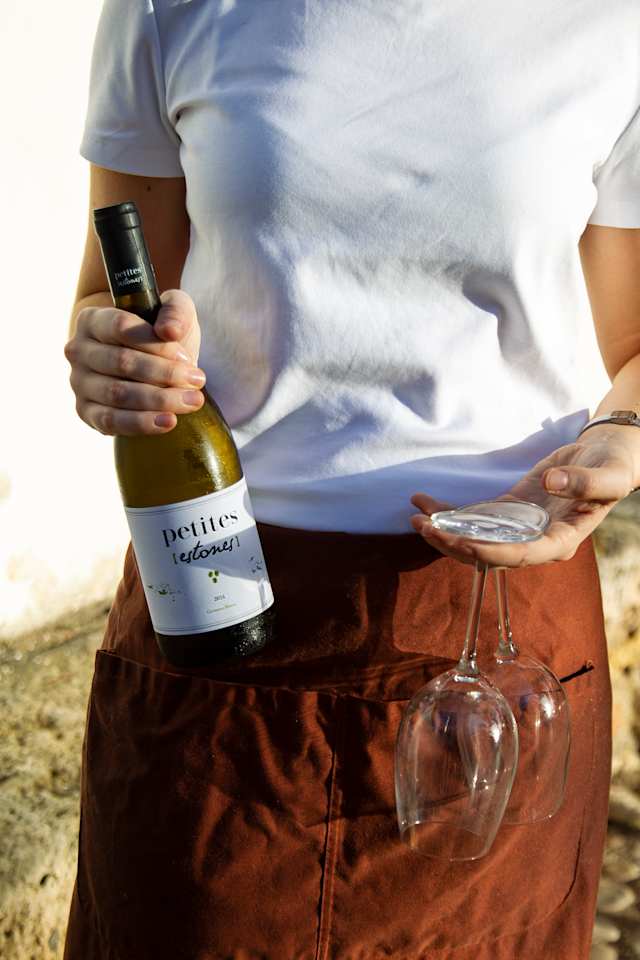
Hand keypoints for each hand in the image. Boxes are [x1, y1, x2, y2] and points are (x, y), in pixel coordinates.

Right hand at [64, 289, 205, 435]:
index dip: (156, 344)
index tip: (186, 357)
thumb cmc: (161, 336)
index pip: (121, 327)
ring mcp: (79, 383)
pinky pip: (110, 421)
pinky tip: (168, 422)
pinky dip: (141, 423)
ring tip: (192, 401)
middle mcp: (79, 350)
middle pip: (122, 362)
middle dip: (164, 373)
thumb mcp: (175, 313)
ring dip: (159, 400)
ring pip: (117, 394)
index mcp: (92, 320)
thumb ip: (176, 311)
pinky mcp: (86, 412)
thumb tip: (169, 331)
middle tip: (197, 381)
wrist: (154, 367)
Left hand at [410, 434, 636, 567]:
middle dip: (456, 543)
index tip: (464, 543)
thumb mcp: (608, 475)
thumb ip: (584, 482)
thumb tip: (550, 483)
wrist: (606, 456)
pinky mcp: (508, 512)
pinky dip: (450, 512)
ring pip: (476, 538)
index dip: (492, 552)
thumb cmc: (612, 469)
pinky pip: (476, 517)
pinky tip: (425, 503)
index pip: (522, 556)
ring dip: (446, 531)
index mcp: (562, 541)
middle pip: (490, 553)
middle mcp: (535, 542)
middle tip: (425, 527)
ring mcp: (519, 528)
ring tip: (415, 517)